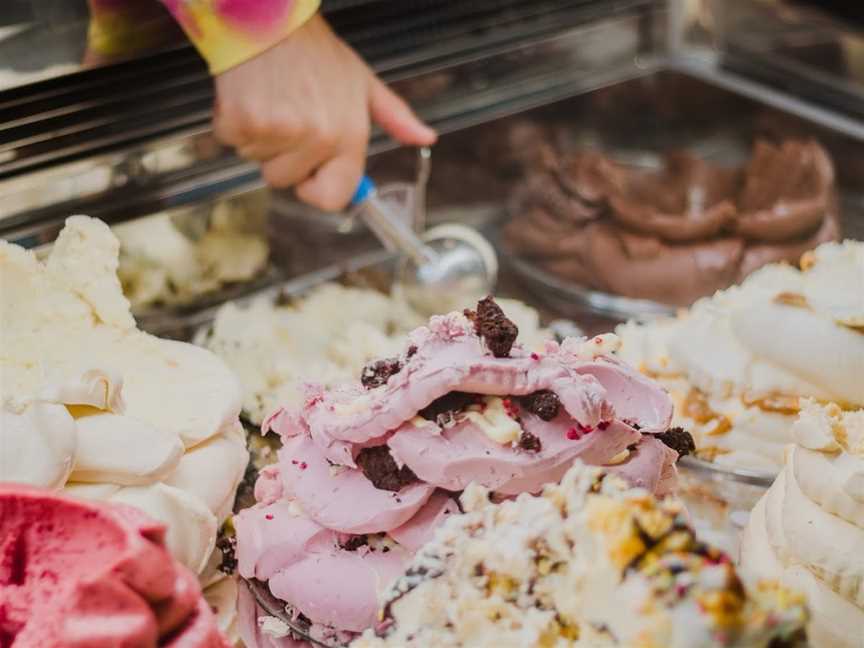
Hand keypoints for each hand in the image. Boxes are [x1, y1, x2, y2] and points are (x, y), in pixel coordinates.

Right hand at [213, 15, 435, 210]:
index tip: (310, 170)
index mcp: (348, 135)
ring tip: (271, 101)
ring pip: (257, 162)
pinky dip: (233, 123)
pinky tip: (250, 96)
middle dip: (282, 155)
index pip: (332, 198)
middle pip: (286, 181)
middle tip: (287, 115)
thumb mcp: (364, 83)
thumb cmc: (316, 54)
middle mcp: (317, 137)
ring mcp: (278, 131)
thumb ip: (396, 117)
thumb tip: (425, 137)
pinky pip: (232, 143)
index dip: (316, 188)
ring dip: (259, 138)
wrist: (269, 19)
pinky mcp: (241, 121)